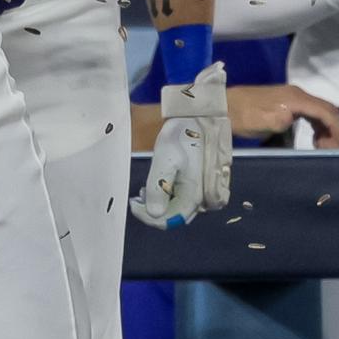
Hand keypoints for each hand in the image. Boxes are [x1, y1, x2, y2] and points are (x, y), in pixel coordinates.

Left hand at [134, 62, 232, 227]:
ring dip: (160, 203)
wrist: (201, 117)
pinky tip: (159, 184)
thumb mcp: (165, 159)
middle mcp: (203, 199)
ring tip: (146, 189)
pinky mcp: (202, 184)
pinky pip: (184, 198)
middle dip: (154, 210)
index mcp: (194, 195)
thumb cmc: (184, 135)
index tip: (134, 205)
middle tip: (138, 197)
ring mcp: (204, 192)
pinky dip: (169, 195)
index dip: (149, 217)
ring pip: (178, 208)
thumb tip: (153, 213)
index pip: (169, 220)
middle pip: (174, 216)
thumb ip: (158, 188)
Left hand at [228, 83, 338, 145]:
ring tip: (321, 146)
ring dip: (324, 127)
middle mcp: (297, 94)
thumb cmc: (246, 116)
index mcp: (295, 98)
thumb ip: (288, 121)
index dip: (335, 127)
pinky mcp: (286, 101)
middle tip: (329, 148)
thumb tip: (301, 122)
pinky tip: (313, 137)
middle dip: (332, 128)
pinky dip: (315, 124)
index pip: (325, 111)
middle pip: (325, 109)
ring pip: (318, 110)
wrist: (226, 107)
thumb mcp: (268, 122)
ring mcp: (291, 96)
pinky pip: (309, 111)